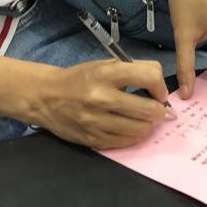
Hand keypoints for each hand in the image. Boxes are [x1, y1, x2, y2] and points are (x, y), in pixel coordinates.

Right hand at [36, 60, 169, 149]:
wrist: (46, 96)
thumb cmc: (80, 78)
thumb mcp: (105, 65)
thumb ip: (133, 71)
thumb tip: (159, 86)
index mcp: (107, 74)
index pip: (149, 77)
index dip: (160, 86)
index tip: (158, 92)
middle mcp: (102, 98)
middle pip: (148, 109)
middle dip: (158, 110)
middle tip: (155, 108)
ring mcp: (96, 122)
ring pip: (140, 129)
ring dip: (146, 124)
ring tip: (142, 118)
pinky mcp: (92, 139)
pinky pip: (125, 142)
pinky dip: (133, 135)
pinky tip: (129, 128)